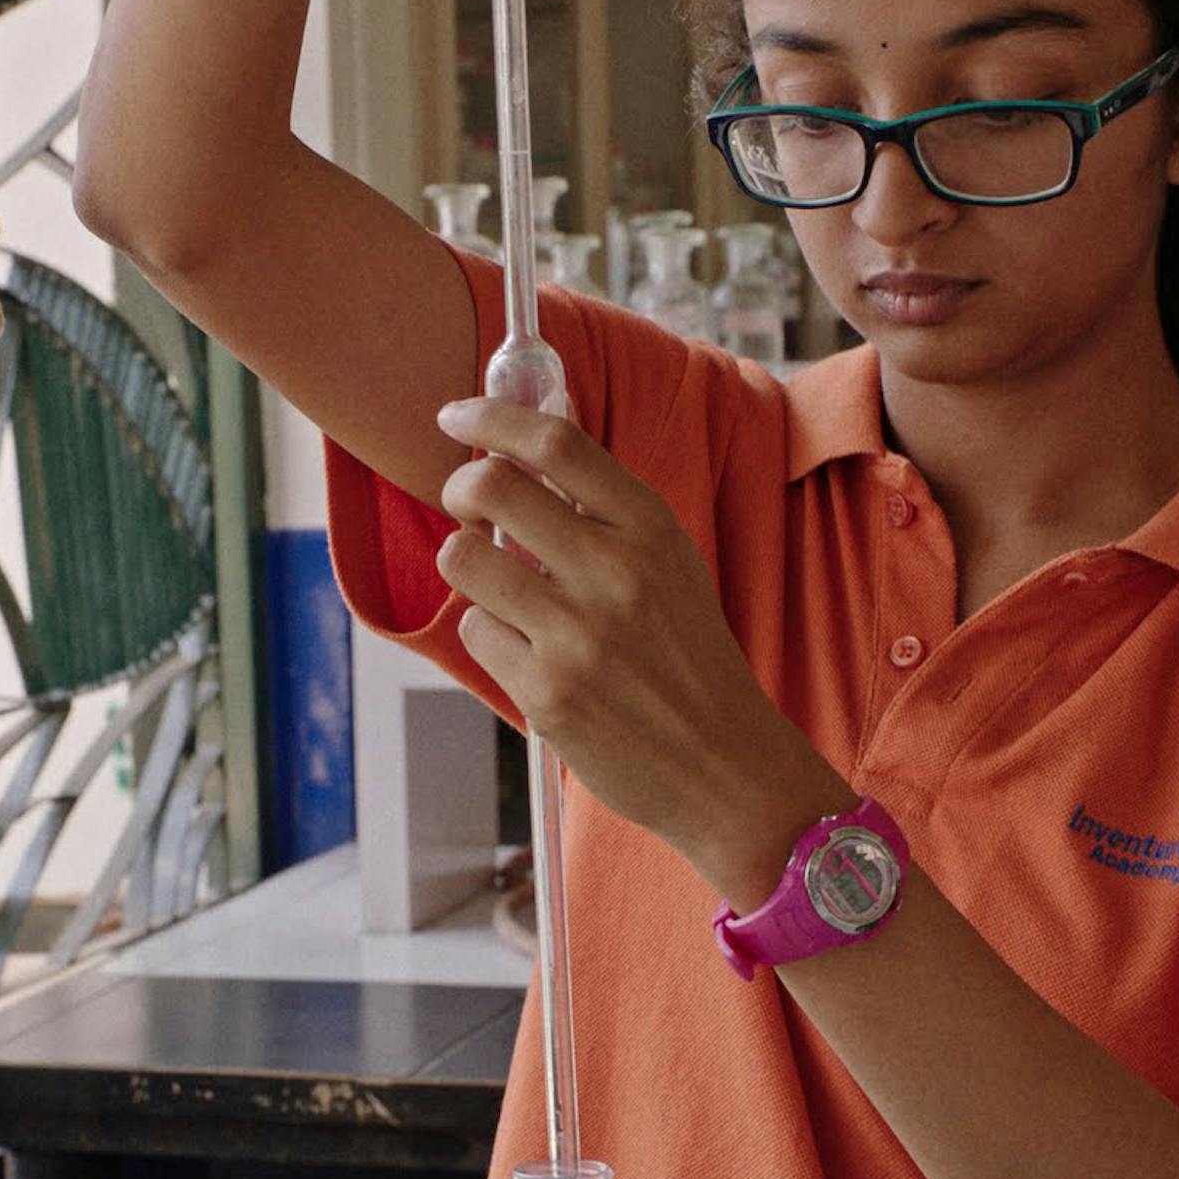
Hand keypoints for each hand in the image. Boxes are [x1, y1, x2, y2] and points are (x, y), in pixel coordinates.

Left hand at [433, 397, 853, 893]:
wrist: (724, 762)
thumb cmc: (687, 652)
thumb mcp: (668, 560)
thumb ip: (603, 502)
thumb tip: (532, 426)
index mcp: (650, 528)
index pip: (554, 441)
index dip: (490, 416)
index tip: (455, 415)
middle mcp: (615, 572)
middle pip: (490, 487)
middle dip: (459, 487)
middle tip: (464, 503)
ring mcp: (577, 635)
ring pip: (463, 559)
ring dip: (469, 566)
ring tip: (504, 588)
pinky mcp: (546, 693)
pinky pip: (476, 631)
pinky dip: (491, 635)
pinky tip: (531, 654)